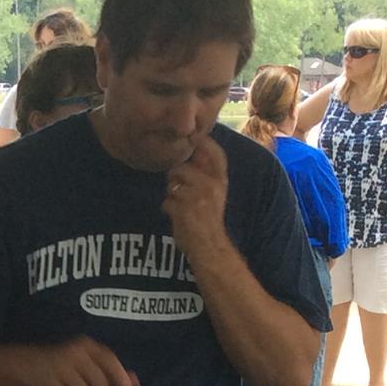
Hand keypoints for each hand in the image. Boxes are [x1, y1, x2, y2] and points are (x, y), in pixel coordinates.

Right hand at [25, 333, 138, 385]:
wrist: (27, 364)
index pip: (108, 359)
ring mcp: (60, 367)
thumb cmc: (65, 364)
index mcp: (85, 346)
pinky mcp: (49, 381)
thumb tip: (136, 384)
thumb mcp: (88, 362)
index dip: (120, 375)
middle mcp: (74, 353)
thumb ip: (111, 372)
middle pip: (98, 379)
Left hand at [162, 133, 229, 258]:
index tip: (194, 139)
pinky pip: (166, 202)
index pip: (216, 154)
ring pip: (171, 185)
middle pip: (181, 168)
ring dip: (171, 195)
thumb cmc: (209, 220)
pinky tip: (177, 217)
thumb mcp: (214, 194)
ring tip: (180, 207)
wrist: (209, 246)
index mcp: (220, 181)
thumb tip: (191, 153)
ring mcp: (196, 197)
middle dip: (174, 178)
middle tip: (178, 190)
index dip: (205, 143)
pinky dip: (167, 209)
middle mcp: (210, 185)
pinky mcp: (183, 209)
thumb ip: (204, 175)